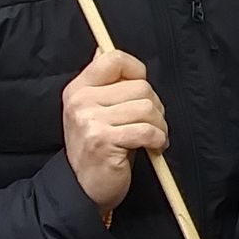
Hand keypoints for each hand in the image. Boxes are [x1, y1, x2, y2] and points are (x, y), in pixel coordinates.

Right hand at [61, 48, 167, 215]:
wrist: (83, 189)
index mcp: (78, 88)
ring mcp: (90, 120)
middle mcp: (81, 101)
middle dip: (155, 107)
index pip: (114, 58)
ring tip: (152, 138)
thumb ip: (102, 82)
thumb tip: (103, 49)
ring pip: (147, 108)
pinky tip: (153, 147)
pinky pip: (147, 130)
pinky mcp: (103, 140)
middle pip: (140, 86)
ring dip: (159, 126)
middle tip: (151, 124)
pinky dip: (158, 140)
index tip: (141, 91)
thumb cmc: (98, 148)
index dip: (137, 71)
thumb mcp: (94, 110)